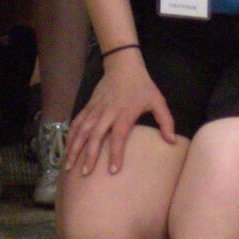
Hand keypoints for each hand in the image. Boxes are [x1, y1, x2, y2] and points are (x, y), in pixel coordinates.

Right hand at [67, 46, 178, 176]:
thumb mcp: (158, 101)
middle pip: (95, 135)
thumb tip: (172, 142)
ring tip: (67, 166)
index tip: (113, 171)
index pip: (118, 136)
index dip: (115, 153)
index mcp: (124, 113)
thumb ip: (166, 121)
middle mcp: (107, 112)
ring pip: (82, 130)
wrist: (122, 64)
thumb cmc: (142, 85)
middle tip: (85, 173)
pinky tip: (66, 149)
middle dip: (89, 155)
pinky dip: (70, 136)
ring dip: (74, 148)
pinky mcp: (88, 106)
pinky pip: (77, 122)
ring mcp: (95, 109)